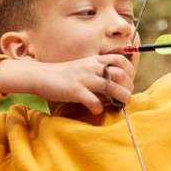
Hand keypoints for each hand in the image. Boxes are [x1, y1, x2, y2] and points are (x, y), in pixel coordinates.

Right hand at [0, 54, 134, 113]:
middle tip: (127, 95)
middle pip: (119, 74)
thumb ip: (96, 71)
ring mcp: (84, 79)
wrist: (40, 75)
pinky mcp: (75, 90)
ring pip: (110, 86)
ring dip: (121, 95)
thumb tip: (112, 82)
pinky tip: (98, 110)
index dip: (130, 70)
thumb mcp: (82, 67)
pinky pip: (93, 100)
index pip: (120, 59)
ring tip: (122, 103)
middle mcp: (92, 68)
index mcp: (94, 60)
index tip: (130, 80)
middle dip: (128, 85)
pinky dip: (99, 107)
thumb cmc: (62, 74)